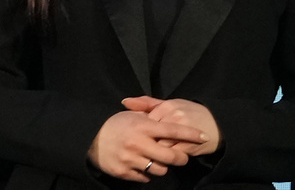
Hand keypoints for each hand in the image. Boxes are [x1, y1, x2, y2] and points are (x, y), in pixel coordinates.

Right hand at [87, 110, 203, 180]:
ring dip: (163, 167)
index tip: (203, 136)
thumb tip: (169, 115)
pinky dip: (147, 174)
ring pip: (159, 170)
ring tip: (160, 161)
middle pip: (171, 156)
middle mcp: (139, 143)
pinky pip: (145, 178)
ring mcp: (131, 160)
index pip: (173, 130)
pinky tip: (144, 166)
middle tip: (183, 157)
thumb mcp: (132, 115)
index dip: (190, 134)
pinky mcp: (124, 173)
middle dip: (181, 157)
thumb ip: (151, 116)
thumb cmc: (116, 124)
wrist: (91, 139)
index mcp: (143, 127)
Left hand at [122, 96, 220, 155]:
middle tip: (145, 148)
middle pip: (151, 136)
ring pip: (160, 147)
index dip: (142, 132)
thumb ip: (147, 103)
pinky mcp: (188, 146)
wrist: (216, 124)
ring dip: (157, 153)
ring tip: (156, 154)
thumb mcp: (170, 104)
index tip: (142, 136)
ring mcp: (181, 133)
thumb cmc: (190, 112)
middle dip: (147, 144)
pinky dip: (168, 159)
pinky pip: (171, 156)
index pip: (145, 122)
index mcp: (167, 106)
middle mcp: (174, 117)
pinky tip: (168, 157)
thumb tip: (124, 102)